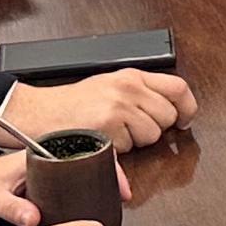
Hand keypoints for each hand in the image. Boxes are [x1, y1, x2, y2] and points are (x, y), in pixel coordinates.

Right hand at [0, 68, 196, 152]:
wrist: (39, 112)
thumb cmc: (73, 104)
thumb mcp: (110, 88)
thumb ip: (141, 95)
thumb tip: (175, 114)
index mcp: (132, 76)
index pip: (178, 87)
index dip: (187, 108)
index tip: (183, 120)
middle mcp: (128, 87)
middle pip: (167, 116)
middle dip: (154, 129)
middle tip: (132, 128)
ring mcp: (119, 107)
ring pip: (152, 135)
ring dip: (136, 141)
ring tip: (114, 132)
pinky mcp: (108, 127)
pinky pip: (130, 147)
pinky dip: (118, 150)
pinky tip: (102, 139)